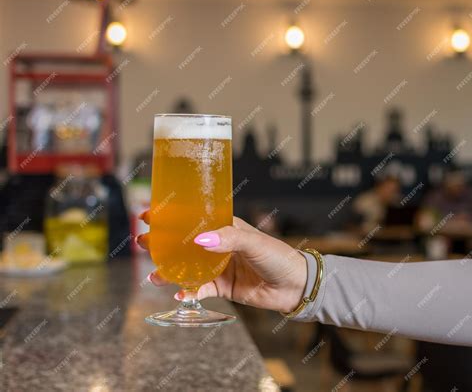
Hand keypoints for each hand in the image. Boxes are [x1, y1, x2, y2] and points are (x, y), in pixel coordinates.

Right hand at [137, 212, 306, 312]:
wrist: (294, 286)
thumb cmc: (278, 256)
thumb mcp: (253, 242)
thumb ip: (228, 239)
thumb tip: (200, 240)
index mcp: (225, 228)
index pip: (193, 218)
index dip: (171, 216)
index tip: (150, 214)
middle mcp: (218, 246)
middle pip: (184, 243)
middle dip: (162, 243)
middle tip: (142, 242)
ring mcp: (219, 267)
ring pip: (187, 267)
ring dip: (169, 270)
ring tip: (154, 274)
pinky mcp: (223, 287)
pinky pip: (200, 288)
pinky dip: (188, 290)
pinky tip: (179, 292)